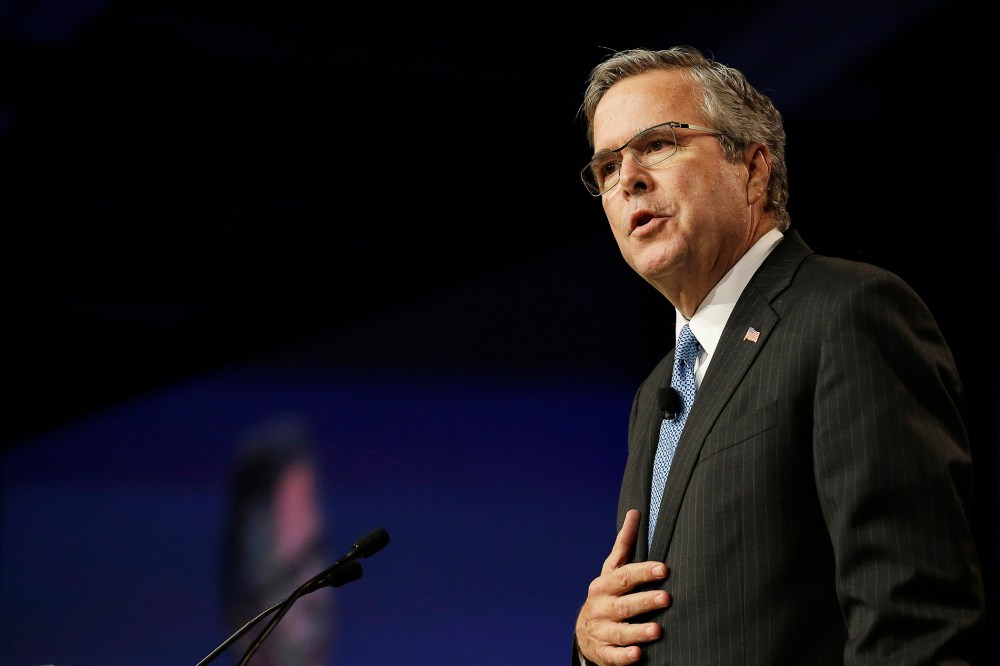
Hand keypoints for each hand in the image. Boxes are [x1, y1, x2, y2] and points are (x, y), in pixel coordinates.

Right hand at [575, 509, 669, 665]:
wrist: (585, 631)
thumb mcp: (611, 570)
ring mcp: (601, 630)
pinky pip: (613, 655)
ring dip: (638, 631)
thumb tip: (634, 511)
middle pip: (623, 603)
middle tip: (666, 597)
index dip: (643, 572)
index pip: (624, 576)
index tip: (663, 569)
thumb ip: (624, 544)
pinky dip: (624, 656)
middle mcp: (601, 607)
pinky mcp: (603, 652)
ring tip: (657, 630)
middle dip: (644, 601)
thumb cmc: (607, 595)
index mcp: (604, 585)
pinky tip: (638, 654)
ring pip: (620, 631)